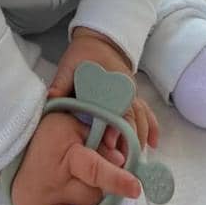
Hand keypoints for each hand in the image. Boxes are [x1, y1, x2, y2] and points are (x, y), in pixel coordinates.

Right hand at [10, 111, 140, 204]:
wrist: (12, 144)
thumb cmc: (50, 133)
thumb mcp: (74, 126)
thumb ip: (99, 141)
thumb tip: (121, 161)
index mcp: (64, 157)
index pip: (93, 170)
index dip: (116, 180)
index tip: (135, 189)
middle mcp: (51, 186)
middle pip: (90, 201)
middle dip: (104, 198)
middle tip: (108, 193)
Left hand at [48, 28, 158, 151]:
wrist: (100, 42)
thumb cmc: (84, 54)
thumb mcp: (69, 65)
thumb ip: (61, 82)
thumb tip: (51, 98)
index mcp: (110, 83)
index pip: (114, 108)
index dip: (113, 127)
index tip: (108, 144)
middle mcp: (124, 90)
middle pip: (132, 118)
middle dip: (129, 140)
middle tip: (123, 162)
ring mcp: (131, 94)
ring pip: (142, 118)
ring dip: (140, 139)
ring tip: (135, 161)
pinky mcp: (134, 97)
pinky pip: (147, 112)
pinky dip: (152, 127)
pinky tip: (154, 144)